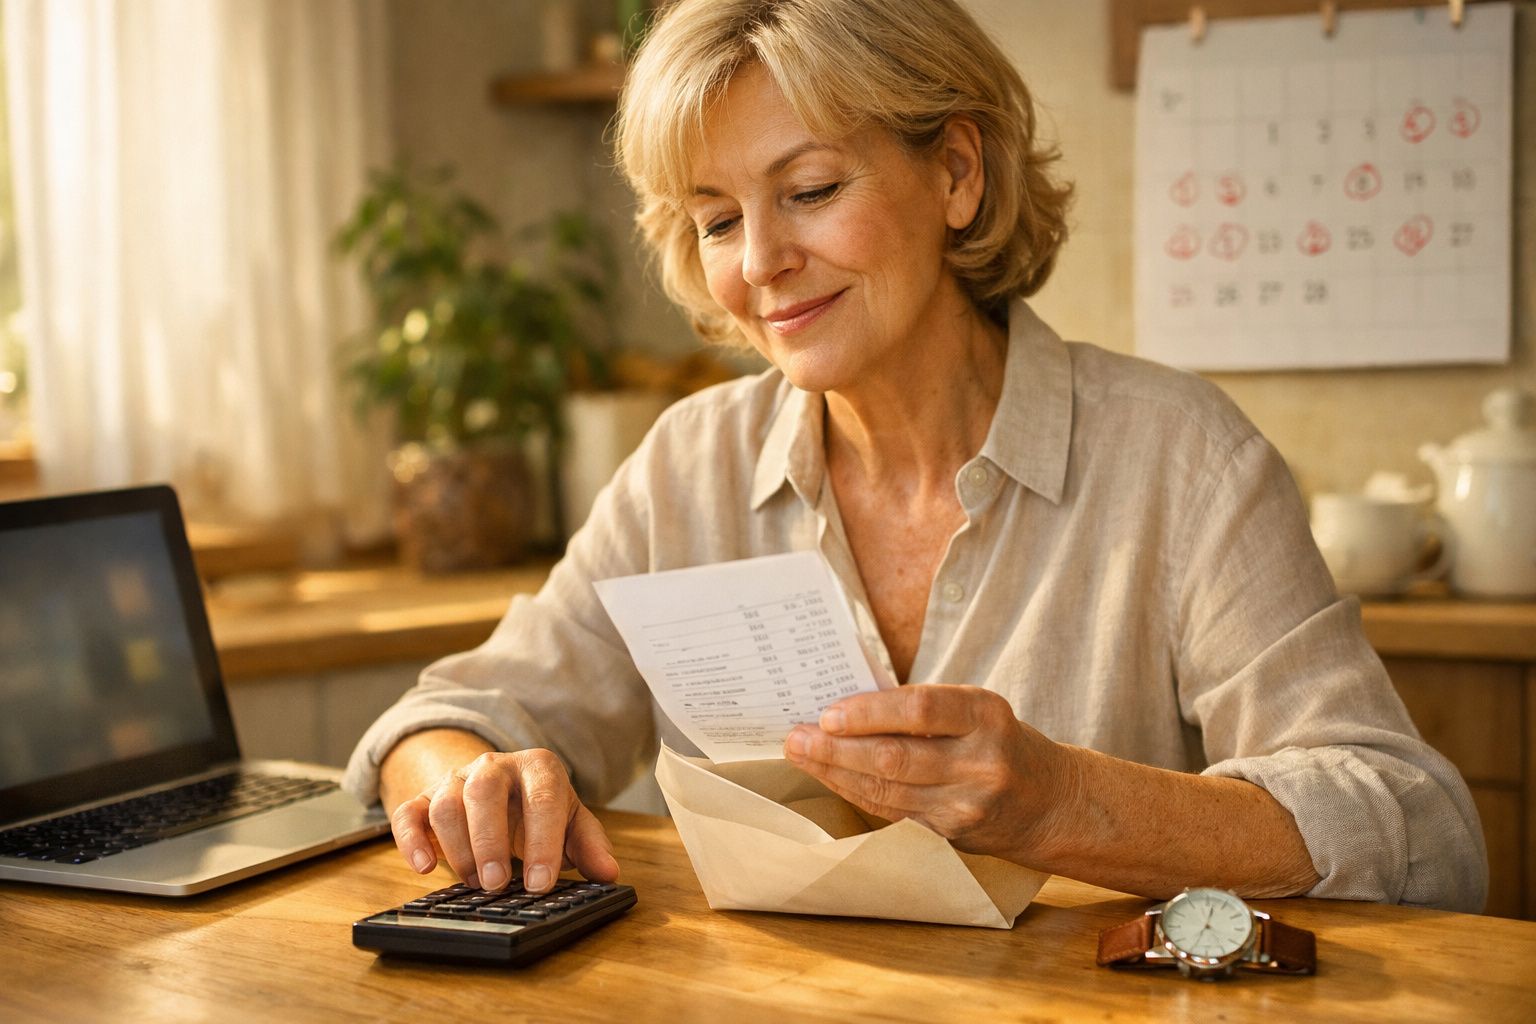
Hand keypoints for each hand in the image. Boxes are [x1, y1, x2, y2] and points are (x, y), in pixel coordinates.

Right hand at [388, 747, 618, 894]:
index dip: (543, 842)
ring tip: (474, 883)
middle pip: (484, 792)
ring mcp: (456, 780)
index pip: (543, 799)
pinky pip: (408, 813)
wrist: (499, 790)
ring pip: (446, 803)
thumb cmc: (539, 811)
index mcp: (538, 768)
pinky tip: (424, 867)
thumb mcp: (571, 823)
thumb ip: (590, 846)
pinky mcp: (424, 798)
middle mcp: (494, 766)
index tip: (541, 883)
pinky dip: (412, 840)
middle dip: (490, 841)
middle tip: (497, 884)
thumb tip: (608, 874)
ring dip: (459, 847)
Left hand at [782, 685, 1077, 862]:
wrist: (1052, 803)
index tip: (829, 712)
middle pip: (896, 757)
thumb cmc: (1001, 743)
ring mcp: (967, 805)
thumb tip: (847, 705)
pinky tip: (832, 778)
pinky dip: (857, 793)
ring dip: (836, 772)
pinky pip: (893, 811)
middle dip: (837, 748)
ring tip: (802, 755)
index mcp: (988, 716)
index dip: (870, 712)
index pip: (921, 710)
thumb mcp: (978, 712)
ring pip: (888, 790)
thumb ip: (924, 709)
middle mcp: (981, 763)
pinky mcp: (952, 834)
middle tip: (797, 736)